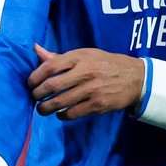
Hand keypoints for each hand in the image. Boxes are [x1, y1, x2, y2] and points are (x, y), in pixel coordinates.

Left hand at [27, 44, 144, 119]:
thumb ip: (59, 57)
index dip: (35, 76)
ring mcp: (91, 89)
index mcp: (79, 57)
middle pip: (52, 86)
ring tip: (42, 109)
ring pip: (60, 102)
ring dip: (46, 108)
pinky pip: (73, 113)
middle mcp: (85, 72)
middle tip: (34, 98)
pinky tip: (60, 114)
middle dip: (37, 95)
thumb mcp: (85, 55)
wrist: (135, 77)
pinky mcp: (98, 105)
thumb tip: (36, 49)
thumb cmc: (105, 64)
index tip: (30, 83)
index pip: (50, 66)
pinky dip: (62, 115)